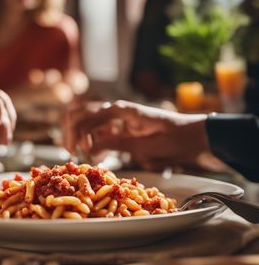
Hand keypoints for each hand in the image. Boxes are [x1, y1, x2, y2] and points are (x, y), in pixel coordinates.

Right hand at [63, 100, 208, 169]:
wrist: (193, 135)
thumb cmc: (175, 138)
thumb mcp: (146, 146)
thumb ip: (117, 143)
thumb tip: (88, 147)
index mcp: (122, 111)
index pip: (88, 117)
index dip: (77, 134)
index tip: (77, 152)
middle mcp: (116, 110)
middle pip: (81, 113)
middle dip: (71, 131)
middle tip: (70, 151)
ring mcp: (117, 117)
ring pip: (86, 120)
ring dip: (79, 135)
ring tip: (80, 153)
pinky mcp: (120, 126)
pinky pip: (98, 130)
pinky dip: (92, 140)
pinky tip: (96, 154)